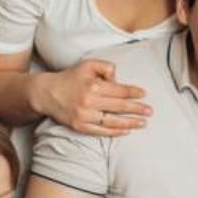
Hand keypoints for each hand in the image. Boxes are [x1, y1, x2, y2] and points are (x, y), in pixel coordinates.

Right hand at [36, 59, 150, 135]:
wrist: (47, 93)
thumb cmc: (70, 78)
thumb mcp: (87, 65)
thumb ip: (105, 67)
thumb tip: (118, 78)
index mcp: (93, 86)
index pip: (119, 90)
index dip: (133, 92)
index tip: (144, 94)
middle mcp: (89, 102)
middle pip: (119, 107)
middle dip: (137, 109)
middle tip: (150, 111)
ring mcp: (84, 116)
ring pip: (112, 122)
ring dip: (130, 123)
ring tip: (143, 123)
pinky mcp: (79, 126)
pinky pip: (101, 132)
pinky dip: (115, 132)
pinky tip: (126, 131)